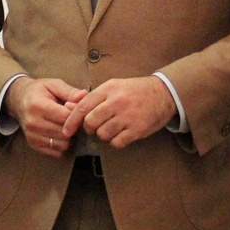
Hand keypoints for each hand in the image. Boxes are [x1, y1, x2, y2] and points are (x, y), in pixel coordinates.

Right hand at [7, 77, 87, 157]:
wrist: (19, 100)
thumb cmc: (39, 91)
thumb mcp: (54, 85)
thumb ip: (70, 91)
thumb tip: (85, 96)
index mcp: (38, 106)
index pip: (65, 117)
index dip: (76, 115)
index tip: (78, 110)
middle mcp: (33, 123)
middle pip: (65, 132)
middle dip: (74, 127)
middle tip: (74, 119)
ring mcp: (32, 136)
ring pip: (62, 144)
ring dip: (69, 137)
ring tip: (67, 126)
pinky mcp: (33, 145)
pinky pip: (56, 152)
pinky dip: (62, 145)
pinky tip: (60, 134)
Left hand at [59, 77, 176, 149]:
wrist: (163, 94)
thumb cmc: (134, 91)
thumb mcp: (113, 87)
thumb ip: (92, 98)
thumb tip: (68, 106)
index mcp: (108, 89)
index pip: (83, 106)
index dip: (71, 120)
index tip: (66, 130)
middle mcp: (117, 102)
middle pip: (90, 123)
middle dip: (90, 128)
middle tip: (97, 126)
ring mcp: (127, 116)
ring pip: (103, 134)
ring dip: (104, 135)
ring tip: (113, 128)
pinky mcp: (137, 129)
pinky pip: (116, 142)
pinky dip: (116, 141)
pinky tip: (122, 134)